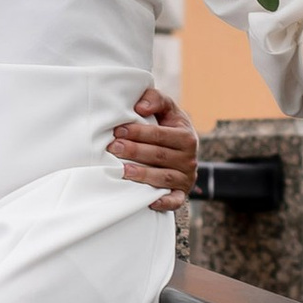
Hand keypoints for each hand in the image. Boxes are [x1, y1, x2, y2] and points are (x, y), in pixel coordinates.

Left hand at [111, 84, 197, 208]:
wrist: (182, 149)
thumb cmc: (168, 127)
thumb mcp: (168, 110)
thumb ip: (156, 99)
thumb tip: (140, 106)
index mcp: (186, 136)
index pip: (160, 134)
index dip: (139, 132)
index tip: (118, 130)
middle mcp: (189, 158)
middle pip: (159, 155)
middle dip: (135, 151)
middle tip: (113, 148)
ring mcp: (186, 177)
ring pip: (164, 178)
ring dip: (143, 175)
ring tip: (122, 170)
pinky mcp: (182, 193)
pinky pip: (175, 200)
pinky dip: (164, 202)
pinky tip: (149, 201)